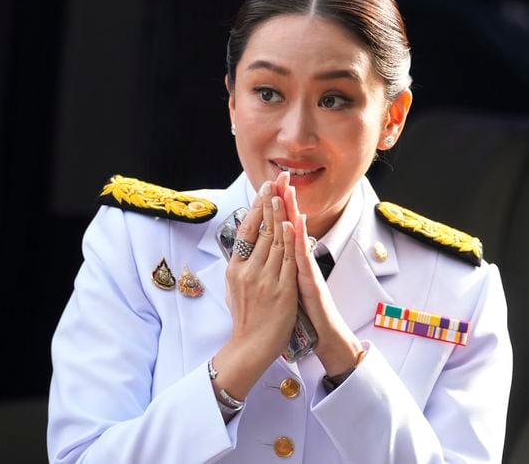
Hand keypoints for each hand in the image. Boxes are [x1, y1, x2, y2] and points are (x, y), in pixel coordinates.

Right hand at [213, 175, 297, 400]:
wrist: (250, 347)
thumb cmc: (245, 318)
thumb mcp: (235, 288)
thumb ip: (241, 266)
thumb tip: (243, 247)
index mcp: (235, 269)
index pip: (246, 231)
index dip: (256, 207)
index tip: (264, 189)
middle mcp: (247, 271)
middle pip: (262, 230)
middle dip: (271, 203)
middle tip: (277, 181)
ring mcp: (265, 279)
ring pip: (276, 241)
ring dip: (281, 215)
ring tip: (284, 194)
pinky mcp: (282, 290)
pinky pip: (288, 260)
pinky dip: (292, 240)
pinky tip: (294, 224)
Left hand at [280, 185, 363, 376]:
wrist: (324, 334)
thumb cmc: (305, 312)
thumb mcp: (288, 284)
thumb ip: (281, 266)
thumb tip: (270, 253)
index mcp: (289, 261)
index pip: (281, 227)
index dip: (275, 206)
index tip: (268, 185)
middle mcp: (299, 260)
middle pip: (290, 224)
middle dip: (285, 200)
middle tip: (282, 176)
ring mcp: (306, 269)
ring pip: (298, 237)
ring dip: (292, 213)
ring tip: (288, 192)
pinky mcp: (311, 281)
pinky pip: (303, 258)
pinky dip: (298, 241)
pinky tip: (295, 227)